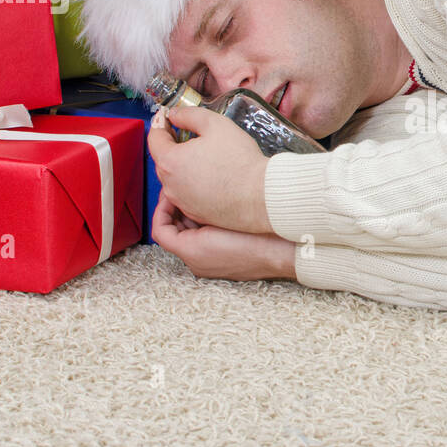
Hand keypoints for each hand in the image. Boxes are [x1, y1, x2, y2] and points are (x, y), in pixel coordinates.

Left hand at [146, 104, 272, 234]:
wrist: (260, 197)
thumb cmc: (240, 161)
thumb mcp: (215, 124)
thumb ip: (189, 115)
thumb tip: (175, 115)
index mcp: (170, 161)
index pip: (154, 137)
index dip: (160, 123)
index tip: (168, 118)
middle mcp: (170, 185)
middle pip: (163, 159)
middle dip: (173, 145)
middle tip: (191, 135)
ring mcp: (182, 202)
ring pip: (175, 177)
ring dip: (184, 165)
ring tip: (207, 157)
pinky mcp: (195, 213)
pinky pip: (188, 193)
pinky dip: (194, 183)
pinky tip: (214, 177)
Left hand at [150, 191, 295, 280]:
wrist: (286, 250)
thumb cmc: (252, 242)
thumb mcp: (211, 226)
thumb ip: (188, 213)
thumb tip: (175, 197)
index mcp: (191, 254)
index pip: (161, 229)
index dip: (162, 207)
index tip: (171, 190)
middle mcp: (200, 260)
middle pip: (178, 228)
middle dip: (179, 207)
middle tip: (185, 186)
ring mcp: (215, 259)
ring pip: (194, 230)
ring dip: (195, 212)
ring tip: (204, 193)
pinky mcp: (230, 255)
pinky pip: (211, 235)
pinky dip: (211, 220)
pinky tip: (221, 205)